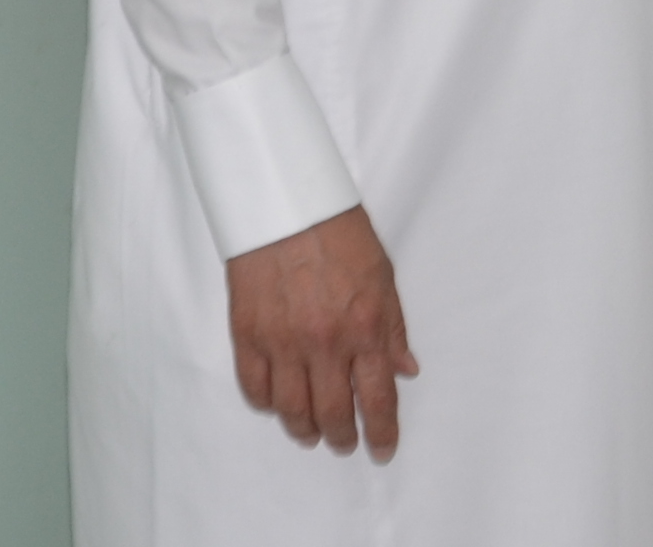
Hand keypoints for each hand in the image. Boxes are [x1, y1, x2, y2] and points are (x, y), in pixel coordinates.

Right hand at [223, 205, 414, 458]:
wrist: (286, 203)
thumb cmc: (339, 233)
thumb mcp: (383, 275)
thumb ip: (393, 328)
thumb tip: (405, 369)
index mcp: (364, 327)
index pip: (377, 399)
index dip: (382, 432)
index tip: (382, 448)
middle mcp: (324, 343)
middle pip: (333, 414)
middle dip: (342, 438)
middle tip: (344, 442)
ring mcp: (282, 342)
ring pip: (291, 411)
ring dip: (304, 429)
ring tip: (312, 431)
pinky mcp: (247, 335)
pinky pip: (255, 388)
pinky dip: (267, 404)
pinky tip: (278, 403)